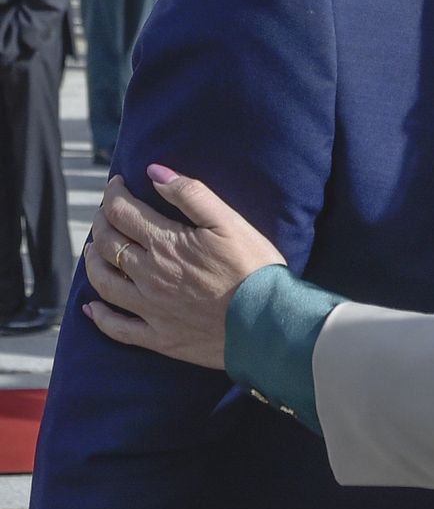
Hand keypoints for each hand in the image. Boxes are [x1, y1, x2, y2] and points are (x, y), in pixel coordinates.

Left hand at [83, 165, 286, 368]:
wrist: (267, 320)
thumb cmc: (254, 267)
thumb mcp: (229, 221)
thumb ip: (191, 194)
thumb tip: (155, 172)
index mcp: (166, 243)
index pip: (123, 212)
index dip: (113, 194)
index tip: (117, 184)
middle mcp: (149, 275)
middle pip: (107, 244)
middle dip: (101, 222)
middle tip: (107, 212)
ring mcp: (150, 309)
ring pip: (103, 282)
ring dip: (92, 261)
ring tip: (93, 249)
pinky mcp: (157, 336)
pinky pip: (116, 328)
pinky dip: (98, 316)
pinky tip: (91, 307)